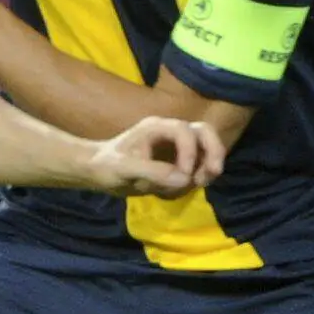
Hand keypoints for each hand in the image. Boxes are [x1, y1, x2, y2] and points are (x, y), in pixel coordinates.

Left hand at [84, 117, 227, 197]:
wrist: (100, 172)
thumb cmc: (107, 166)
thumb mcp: (124, 170)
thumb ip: (152, 171)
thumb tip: (184, 179)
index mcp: (156, 127)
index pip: (184, 131)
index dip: (190, 152)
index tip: (184, 176)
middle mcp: (169, 132)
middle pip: (204, 132)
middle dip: (213, 151)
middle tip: (213, 174)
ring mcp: (176, 145)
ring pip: (206, 146)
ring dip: (209, 164)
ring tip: (200, 183)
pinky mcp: (178, 159)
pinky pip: (199, 162)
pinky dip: (201, 173)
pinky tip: (190, 185)